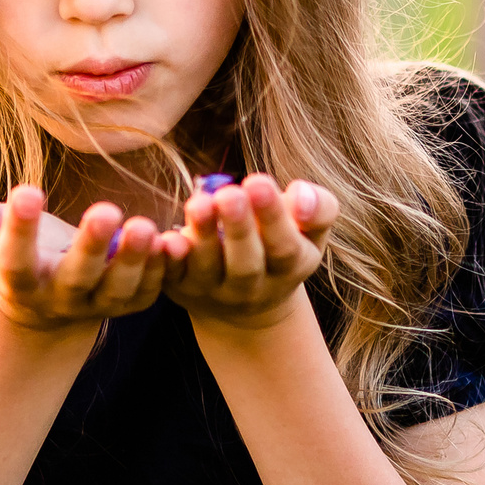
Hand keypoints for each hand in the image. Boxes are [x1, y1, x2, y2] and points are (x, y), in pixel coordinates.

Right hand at [0, 185, 168, 336]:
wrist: (45, 302)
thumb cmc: (8, 256)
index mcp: (20, 284)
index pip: (16, 262)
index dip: (19, 230)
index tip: (26, 191)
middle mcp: (60, 299)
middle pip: (76, 278)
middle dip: (91, 246)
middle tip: (106, 211)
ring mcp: (99, 304)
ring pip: (119, 288)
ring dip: (136, 259)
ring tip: (146, 226)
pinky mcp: (132, 302)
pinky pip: (151, 289)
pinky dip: (165, 268)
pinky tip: (176, 240)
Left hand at [160, 173, 339, 332]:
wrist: (247, 302)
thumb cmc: (280, 245)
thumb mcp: (310, 231)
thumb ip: (318, 208)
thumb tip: (300, 194)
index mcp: (290, 267)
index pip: (285, 246)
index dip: (273, 217)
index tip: (258, 182)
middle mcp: (252, 287)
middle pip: (246, 264)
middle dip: (239, 229)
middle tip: (229, 194)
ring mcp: (213, 290)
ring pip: (207, 268)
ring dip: (203, 236)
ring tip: (199, 204)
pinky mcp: (179, 286)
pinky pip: (171, 276)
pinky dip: (166, 259)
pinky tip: (167, 238)